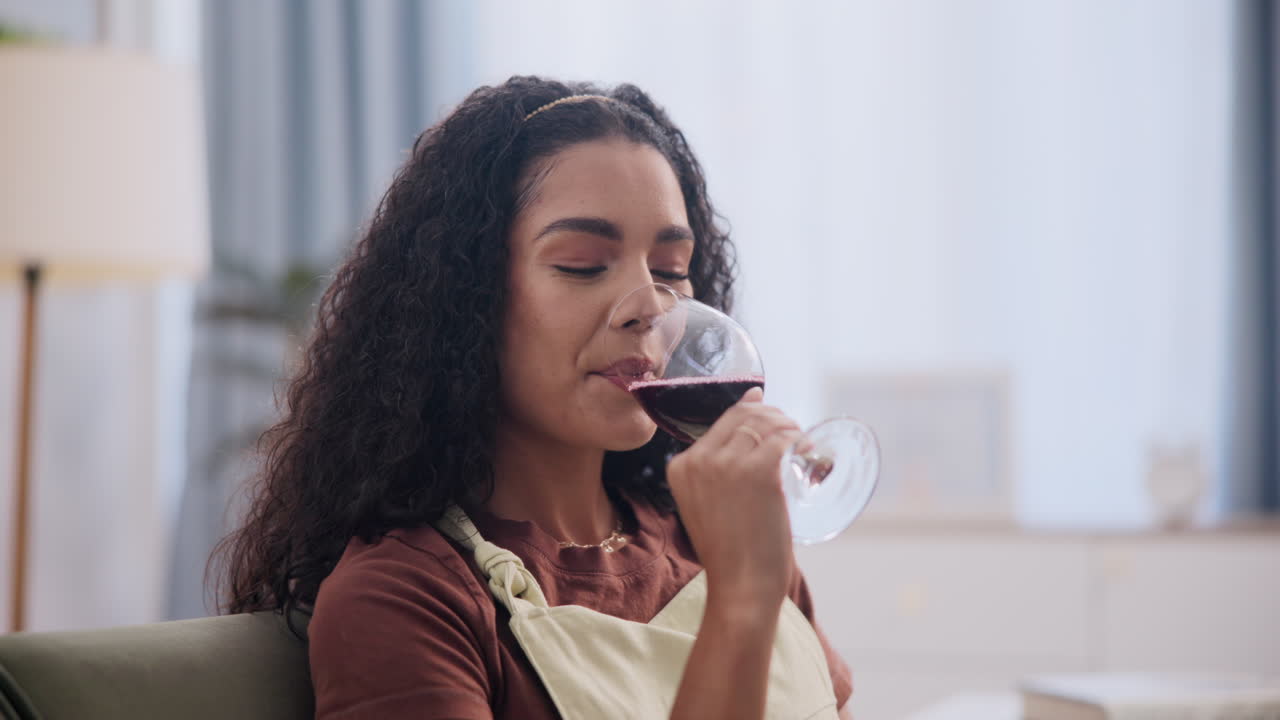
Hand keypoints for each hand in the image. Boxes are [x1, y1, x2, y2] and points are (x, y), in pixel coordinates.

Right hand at [666, 387, 800, 613]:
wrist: (740, 587)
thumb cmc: (731, 552)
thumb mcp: (706, 506)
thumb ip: (714, 475)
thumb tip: (737, 449)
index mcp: (681, 466)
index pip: (723, 420)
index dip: (753, 411)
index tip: (772, 415)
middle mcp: (699, 460)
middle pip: (745, 416)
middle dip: (774, 416)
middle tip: (793, 432)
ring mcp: (727, 464)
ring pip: (766, 423)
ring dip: (790, 426)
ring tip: (803, 443)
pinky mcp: (757, 472)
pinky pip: (784, 440)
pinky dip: (800, 440)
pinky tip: (808, 450)